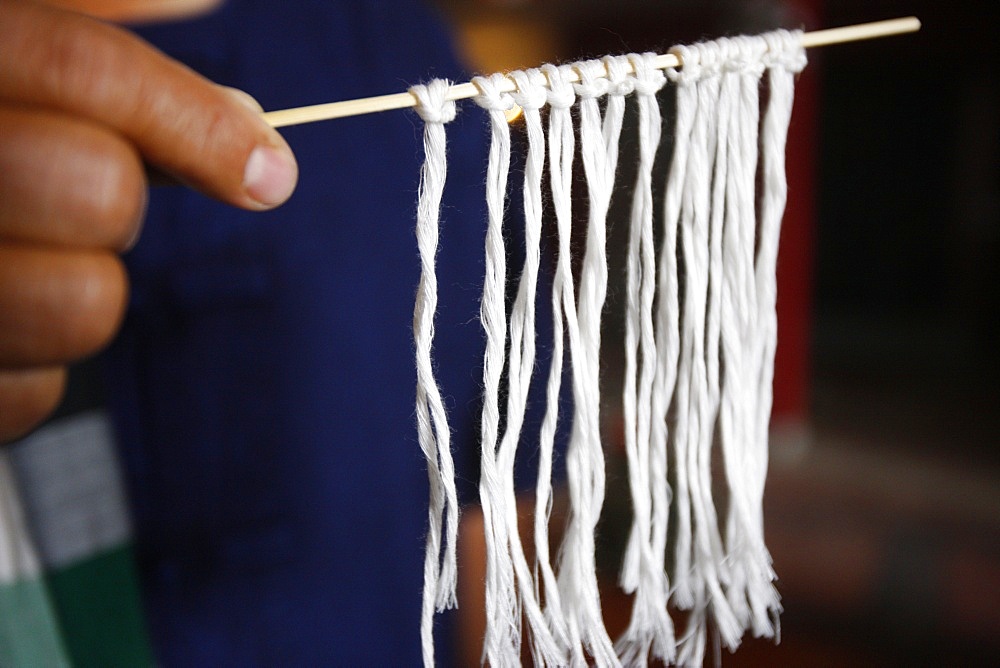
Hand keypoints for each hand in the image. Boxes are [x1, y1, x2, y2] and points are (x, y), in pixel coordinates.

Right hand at [0, 0, 297, 440]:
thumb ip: (91, 10)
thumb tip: (200, 2)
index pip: (79, 67)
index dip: (195, 119)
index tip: (269, 168)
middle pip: (98, 188)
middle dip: (120, 193)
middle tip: (82, 190)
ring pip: (87, 304)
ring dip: (86, 283)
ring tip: (24, 256)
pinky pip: (37, 392)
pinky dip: (39, 364)